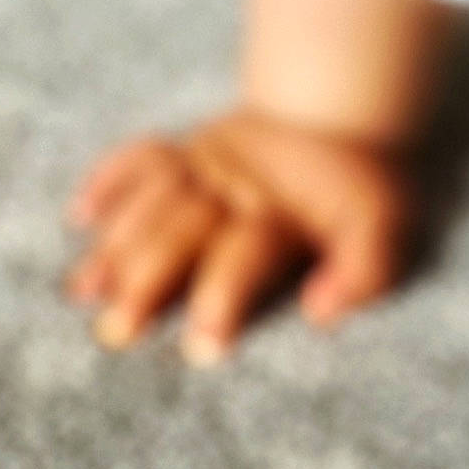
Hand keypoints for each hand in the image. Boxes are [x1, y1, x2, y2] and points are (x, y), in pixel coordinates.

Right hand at [65, 106, 417, 361]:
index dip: (224, 301)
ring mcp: (208, 164)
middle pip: (184, 230)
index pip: (247, 257)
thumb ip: (364, 272)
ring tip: (84, 291)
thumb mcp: (388, 231)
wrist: (347, 117)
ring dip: (117, 243)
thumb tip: (320, 312)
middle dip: (149, 279)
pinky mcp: (188, 150)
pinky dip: (110, 178)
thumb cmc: (364, 196)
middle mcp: (237, 187)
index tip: (201, 351)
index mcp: (284, 212)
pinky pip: (143, 155)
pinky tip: (80, 215)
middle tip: (116, 331)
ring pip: (154, 201)